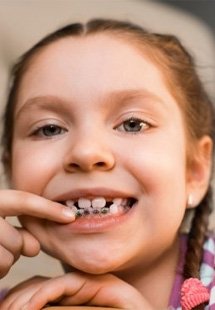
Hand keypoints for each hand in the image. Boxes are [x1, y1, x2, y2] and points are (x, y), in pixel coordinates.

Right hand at [0, 189, 74, 277]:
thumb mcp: (2, 224)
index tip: (72, 216)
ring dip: (6, 260)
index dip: (49, 209)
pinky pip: (1, 268)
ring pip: (10, 257)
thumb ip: (21, 229)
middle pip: (17, 239)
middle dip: (18, 247)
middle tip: (5, 244)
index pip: (24, 201)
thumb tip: (36, 248)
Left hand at [0, 272, 153, 309]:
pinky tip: (33, 307)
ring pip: (47, 283)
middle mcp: (75, 287)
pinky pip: (64, 285)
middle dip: (17, 298)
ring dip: (26, 298)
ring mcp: (86, 283)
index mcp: (68, 298)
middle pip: (37, 285)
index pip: (35, 290)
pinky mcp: (96, 284)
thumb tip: (30, 309)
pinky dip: (45, 295)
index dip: (18, 299)